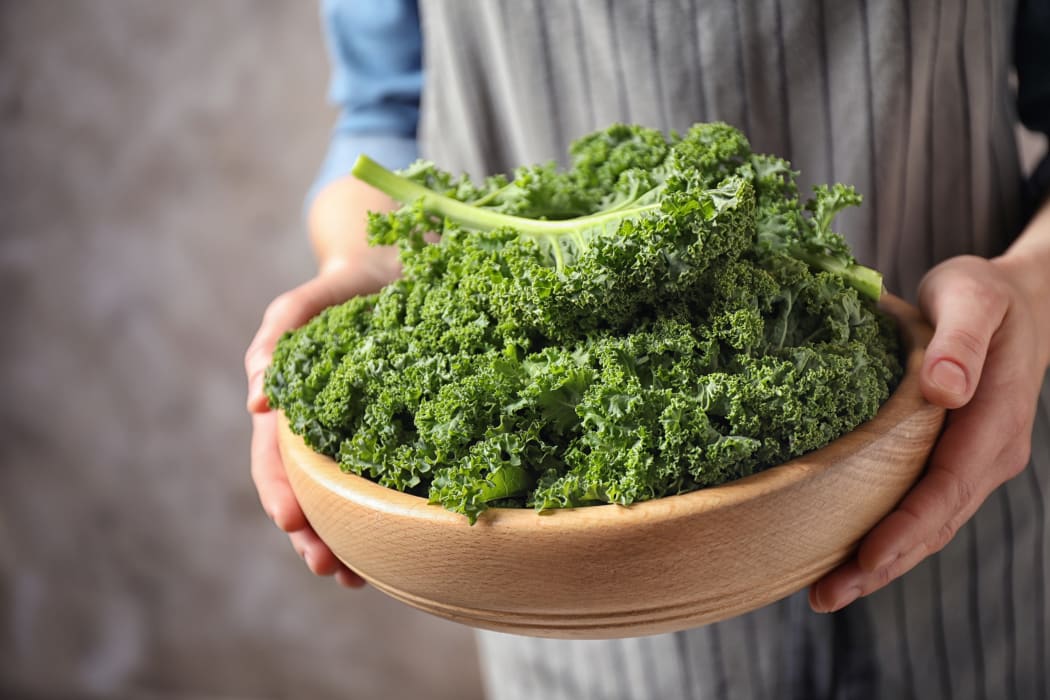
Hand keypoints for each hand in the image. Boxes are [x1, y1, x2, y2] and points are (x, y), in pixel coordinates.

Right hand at [245, 265, 391, 587]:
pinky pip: (385, 480)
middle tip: (329, 569)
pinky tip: (397, 545)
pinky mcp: (395, 433)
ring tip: (354, 578)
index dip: (280, 490)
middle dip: (311, 533)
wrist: (401, 266)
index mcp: (294, 400)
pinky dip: (384, 516)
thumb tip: (256, 401)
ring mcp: (357, 433)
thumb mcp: (312, 297)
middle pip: (306, 490)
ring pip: (341, 497)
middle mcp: (320, 425)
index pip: (275, 456)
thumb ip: (280, 331)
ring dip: (343, 539)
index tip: (292, 523)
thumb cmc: (350, 280)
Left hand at [810, 254, 1049, 611]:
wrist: (1014, 302)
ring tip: (824, 592)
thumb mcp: (973, 297)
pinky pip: (917, 505)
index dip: (906, 529)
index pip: (947, 489)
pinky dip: (884, 534)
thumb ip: (961, 341)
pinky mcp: (949, 459)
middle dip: (882, 565)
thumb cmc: (984, 293)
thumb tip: (943, 389)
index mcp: (996, 422)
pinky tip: (842, 551)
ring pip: (926, 524)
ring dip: (879, 562)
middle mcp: (988, 454)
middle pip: (934, 523)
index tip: (865, 559)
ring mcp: (971, 462)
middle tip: (823, 597)